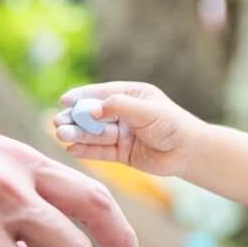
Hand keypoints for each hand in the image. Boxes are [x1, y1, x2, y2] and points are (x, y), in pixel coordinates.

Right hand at [54, 81, 202, 176]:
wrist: (189, 152)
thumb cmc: (172, 125)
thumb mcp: (147, 111)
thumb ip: (120, 107)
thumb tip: (92, 108)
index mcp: (131, 95)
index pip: (101, 93)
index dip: (82, 96)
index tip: (65, 100)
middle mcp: (123, 113)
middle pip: (93, 115)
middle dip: (75, 118)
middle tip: (58, 122)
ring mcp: (121, 133)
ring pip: (94, 133)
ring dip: (77, 134)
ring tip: (62, 135)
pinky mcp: (122, 153)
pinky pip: (101, 151)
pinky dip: (86, 150)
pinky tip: (72, 149)